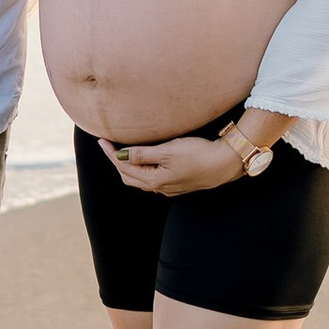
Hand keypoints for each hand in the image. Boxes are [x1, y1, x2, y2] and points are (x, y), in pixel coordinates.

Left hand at [99, 133, 243, 198]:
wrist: (226, 163)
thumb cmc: (198, 154)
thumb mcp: (168, 151)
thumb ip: (143, 154)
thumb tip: (121, 156)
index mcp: (154, 180)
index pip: (124, 167)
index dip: (112, 154)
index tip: (102, 140)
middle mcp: (160, 188)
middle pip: (130, 177)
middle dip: (118, 162)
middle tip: (110, 146)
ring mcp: (171, 188)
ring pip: (142, 180)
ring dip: (130, 167)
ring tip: (125, 152)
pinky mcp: (180, 184)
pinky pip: (154, 179)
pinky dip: (144, 170)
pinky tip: (147, 161)